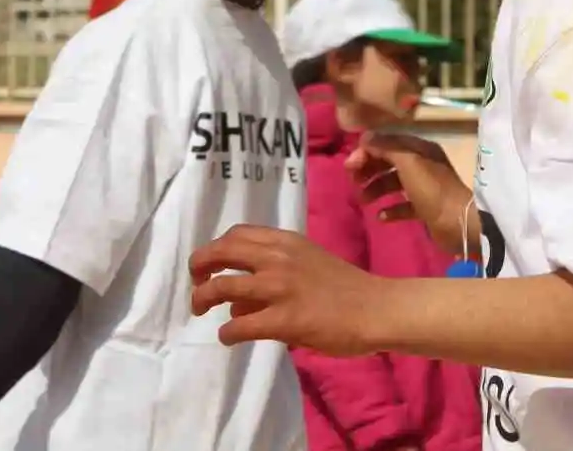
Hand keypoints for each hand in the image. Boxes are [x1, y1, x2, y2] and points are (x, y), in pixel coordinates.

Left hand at [190, 224, 386, 355]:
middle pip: (220, 252)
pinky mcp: (284, 319)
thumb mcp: (309, 262)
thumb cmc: (346, 287)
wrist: (376, 308)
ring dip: (203, 299)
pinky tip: (228, 338)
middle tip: (195, 283)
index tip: (211, 263)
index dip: (215, 248)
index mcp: (285, 241)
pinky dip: (227, 333)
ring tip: (200, 310)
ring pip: (222, 287)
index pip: (236, 234)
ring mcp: (279, 288)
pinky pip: (240, 326)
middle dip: (199, 267)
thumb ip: (276, 268)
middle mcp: (277, 258)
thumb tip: (239, 297)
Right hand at [346, 132, 472, 252]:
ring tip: (363, 200)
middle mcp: (422, 164)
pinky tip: (381, 217)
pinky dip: (390, 209)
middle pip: (389, 162)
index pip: (388, 143)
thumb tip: (364, 137)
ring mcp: (424, 187)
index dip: (367, 151)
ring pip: (393, 183)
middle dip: (369, 169)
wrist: (458, 223)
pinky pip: (403, 205)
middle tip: (353, 181)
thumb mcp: (408, 162)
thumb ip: (386, 147)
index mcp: (420, 149)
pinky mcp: (425, 208)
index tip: (350, 165)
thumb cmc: (432, 189)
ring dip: (376, 189)